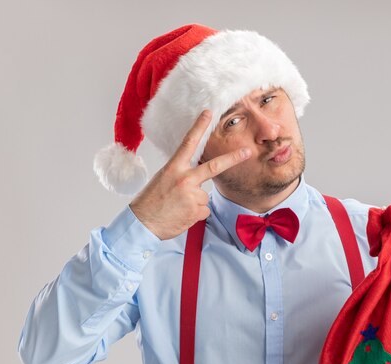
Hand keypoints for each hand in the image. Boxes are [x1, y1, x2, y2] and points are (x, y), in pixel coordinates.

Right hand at [129, 110, 251, 239]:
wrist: (142, 223)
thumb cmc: (150, 202)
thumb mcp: (162, 179)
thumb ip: (180, 174)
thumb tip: (197, 177)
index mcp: (173, 168)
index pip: (188, 143)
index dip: (199, 127)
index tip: (208, 113)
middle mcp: (184, 179)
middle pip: (214, 166)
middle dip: (234, 158)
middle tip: (248, 152)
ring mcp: (192, 195)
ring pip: (204, 196)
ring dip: (195, 202)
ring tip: (178, 207)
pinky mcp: (196, 211)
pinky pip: (203, 210)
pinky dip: (195, 214)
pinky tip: (181, 215)